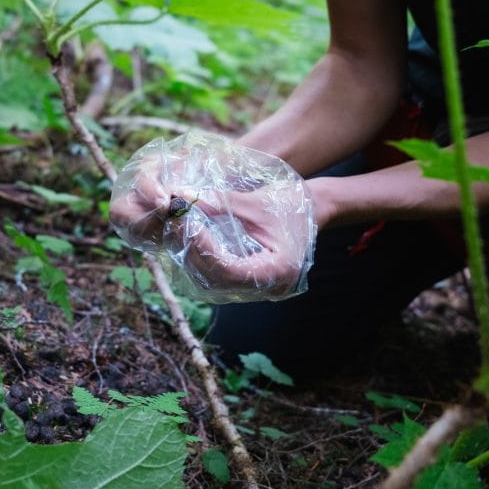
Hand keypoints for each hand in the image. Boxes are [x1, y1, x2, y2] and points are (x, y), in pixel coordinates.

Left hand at [110, 131, 315, 301]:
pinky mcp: (252, 286)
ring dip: (192, 258)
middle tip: (174, 222)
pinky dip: (202, 262)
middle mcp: (271, 288)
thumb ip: (220, 202)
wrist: (314, 210)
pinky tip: (191, 240)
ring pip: (213, 284)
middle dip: (191, 251)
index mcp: (279, 270)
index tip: (185, 221)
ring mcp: (261, 290)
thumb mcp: (255, 202)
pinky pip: (219, 280)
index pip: (228, 270)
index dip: (202, 246)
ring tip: (179, 229)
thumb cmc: (291, 203)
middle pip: (217, 281)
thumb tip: (181, 197)